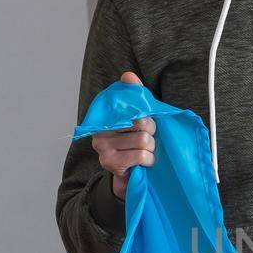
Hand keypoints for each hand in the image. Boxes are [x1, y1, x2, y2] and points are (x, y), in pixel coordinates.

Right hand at [91, 71, 154, 198]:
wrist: (130, 177)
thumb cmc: (136, 145)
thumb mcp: (139, 120)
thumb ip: (135, 97)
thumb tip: (128, 75)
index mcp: (106, 117)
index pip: (133, 106)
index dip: (146, 117)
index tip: (146, 126)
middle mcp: (100, 130)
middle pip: (142, 123)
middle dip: (152, 133)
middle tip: (147, 141)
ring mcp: (102, 147)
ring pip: (144, 140)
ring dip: (151, 149)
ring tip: (145, 152)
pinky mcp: (110, 162)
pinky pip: (141, 155)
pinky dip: (149, 160)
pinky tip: (144, 162)